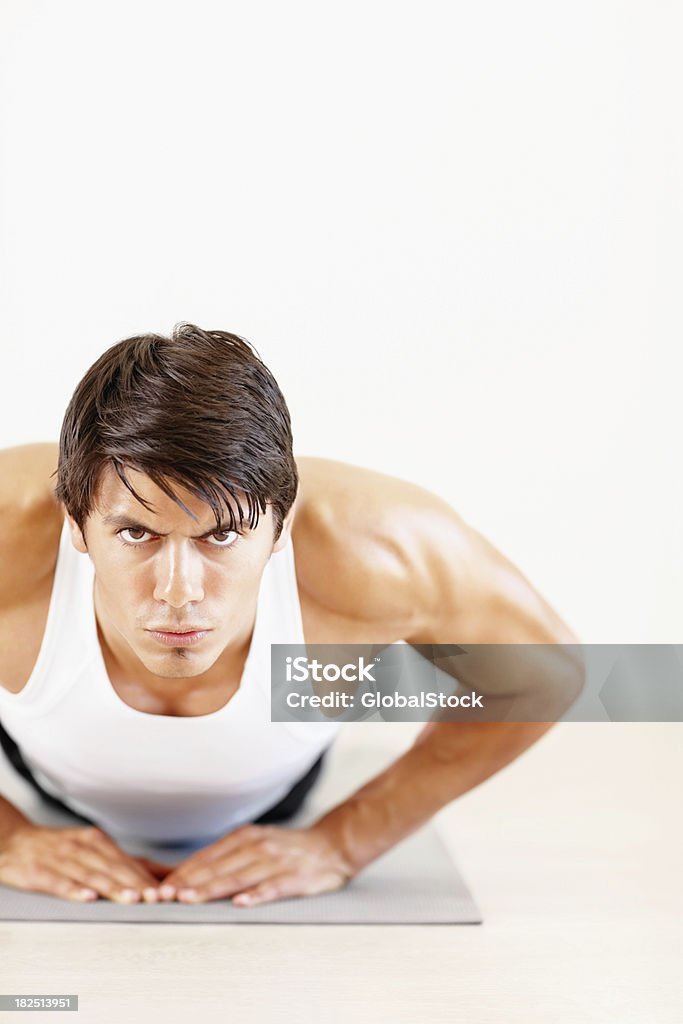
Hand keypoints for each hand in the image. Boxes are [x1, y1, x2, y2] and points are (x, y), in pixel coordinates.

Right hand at [0, 823, 171, 903]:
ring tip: (130, 898)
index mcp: (96, 841)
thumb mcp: (93, 848)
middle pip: (112, 868)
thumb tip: (164, 872)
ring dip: (112, 887)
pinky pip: (57, 882)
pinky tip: (87, 897)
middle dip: (135, 883)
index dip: (146, 878)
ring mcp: (59, 859)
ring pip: (90, 874)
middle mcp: (80, 847)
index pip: (126, 862)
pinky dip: (73, 889)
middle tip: (154, 897)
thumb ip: (127, 862)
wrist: (14, 841)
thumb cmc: (59, 848)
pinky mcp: (38, 872)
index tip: (165, 891)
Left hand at [157, 823, 354, 906]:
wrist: (333, 844)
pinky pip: (272, 887)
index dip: (182, 873)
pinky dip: (256, 895)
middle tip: (164, 897)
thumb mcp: (257, 842)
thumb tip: (188, 874)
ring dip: (211, 889)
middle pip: (217, 867)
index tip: (161, 888)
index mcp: (245, 837)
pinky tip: (241, 903)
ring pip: (238, 877)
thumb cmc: (289, 848)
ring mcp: (276, 861)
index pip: (207, 857)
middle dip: (188, 883)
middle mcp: (258, 846)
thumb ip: (227, 856)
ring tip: (190, 899)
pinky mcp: (295, 877)